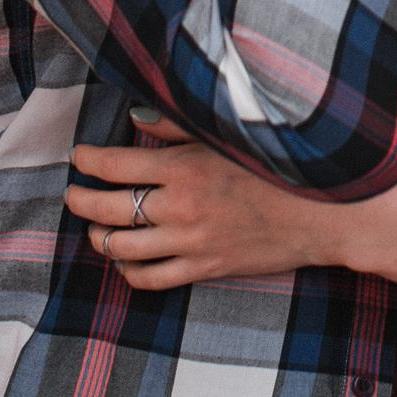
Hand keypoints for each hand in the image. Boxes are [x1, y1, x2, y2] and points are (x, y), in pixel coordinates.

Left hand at [67, 130, 351, 287]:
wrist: (323, 212)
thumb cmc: (278, 165)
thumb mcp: (228, 135)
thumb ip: (177, 128)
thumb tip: (136, 118)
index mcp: (185, 167)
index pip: (115, 165)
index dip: (88, 161)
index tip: (80, 157)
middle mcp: (180, 207)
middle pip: (108, 209)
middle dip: (81, 201)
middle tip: (74, 194)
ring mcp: (190, 243)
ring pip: (121, 247)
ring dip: (99, 236)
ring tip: (96, 226)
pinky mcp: (203, 268)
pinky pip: (149, 278)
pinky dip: (127, 269)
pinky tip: (125, 257)